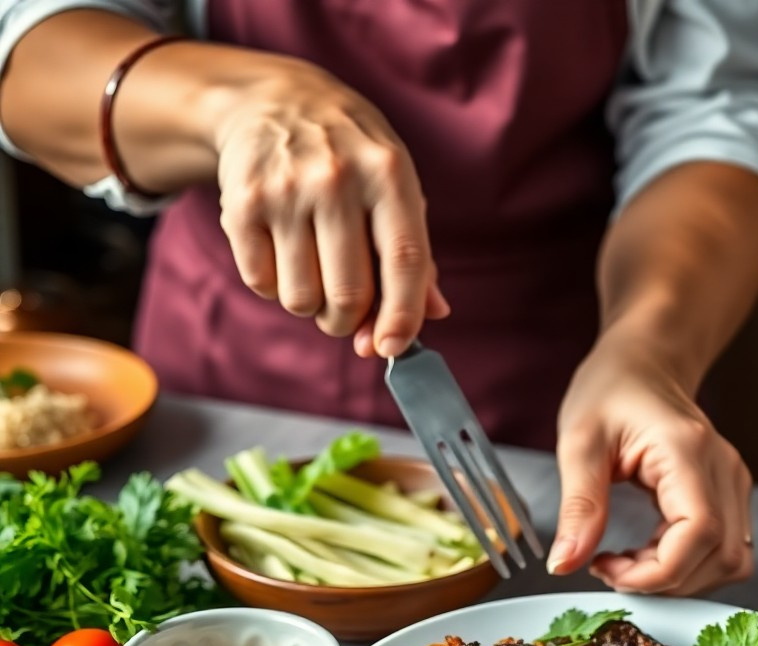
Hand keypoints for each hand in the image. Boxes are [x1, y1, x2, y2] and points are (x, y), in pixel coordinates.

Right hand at [212, 58, 448, 352]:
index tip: (394, 349)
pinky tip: (282, 251)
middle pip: (349, 294)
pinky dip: (274, 285)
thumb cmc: (350, 156)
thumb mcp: (395, 185)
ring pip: (302, 299)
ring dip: (311, 305)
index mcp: (388, 174)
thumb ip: (417, 254)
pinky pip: (261, 283)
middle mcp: (337, 179)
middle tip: (346, 311)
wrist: (273, 100)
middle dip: (349, 321)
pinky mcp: (241, 204)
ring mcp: (285, 190)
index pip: (404, 260)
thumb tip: (434, 315)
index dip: (402, 316)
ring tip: (313, 269)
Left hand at [548, 324, 753, 594]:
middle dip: (663, 582)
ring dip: (678, 579)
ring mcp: (732, 484)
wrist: (644, 362)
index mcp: (688, 452)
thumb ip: (578, 508)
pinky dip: (685, 566)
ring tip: (628, 560)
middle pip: (720, 557)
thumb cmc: (611, 389)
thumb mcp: (579, 443)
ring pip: (729, 562)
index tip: (607, 569)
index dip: (657, 571)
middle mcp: (724, 470)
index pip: (700, 535)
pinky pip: (722, 550)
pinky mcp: (728, 496)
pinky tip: (646, 551)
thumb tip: (564, 564)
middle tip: (610, 567)